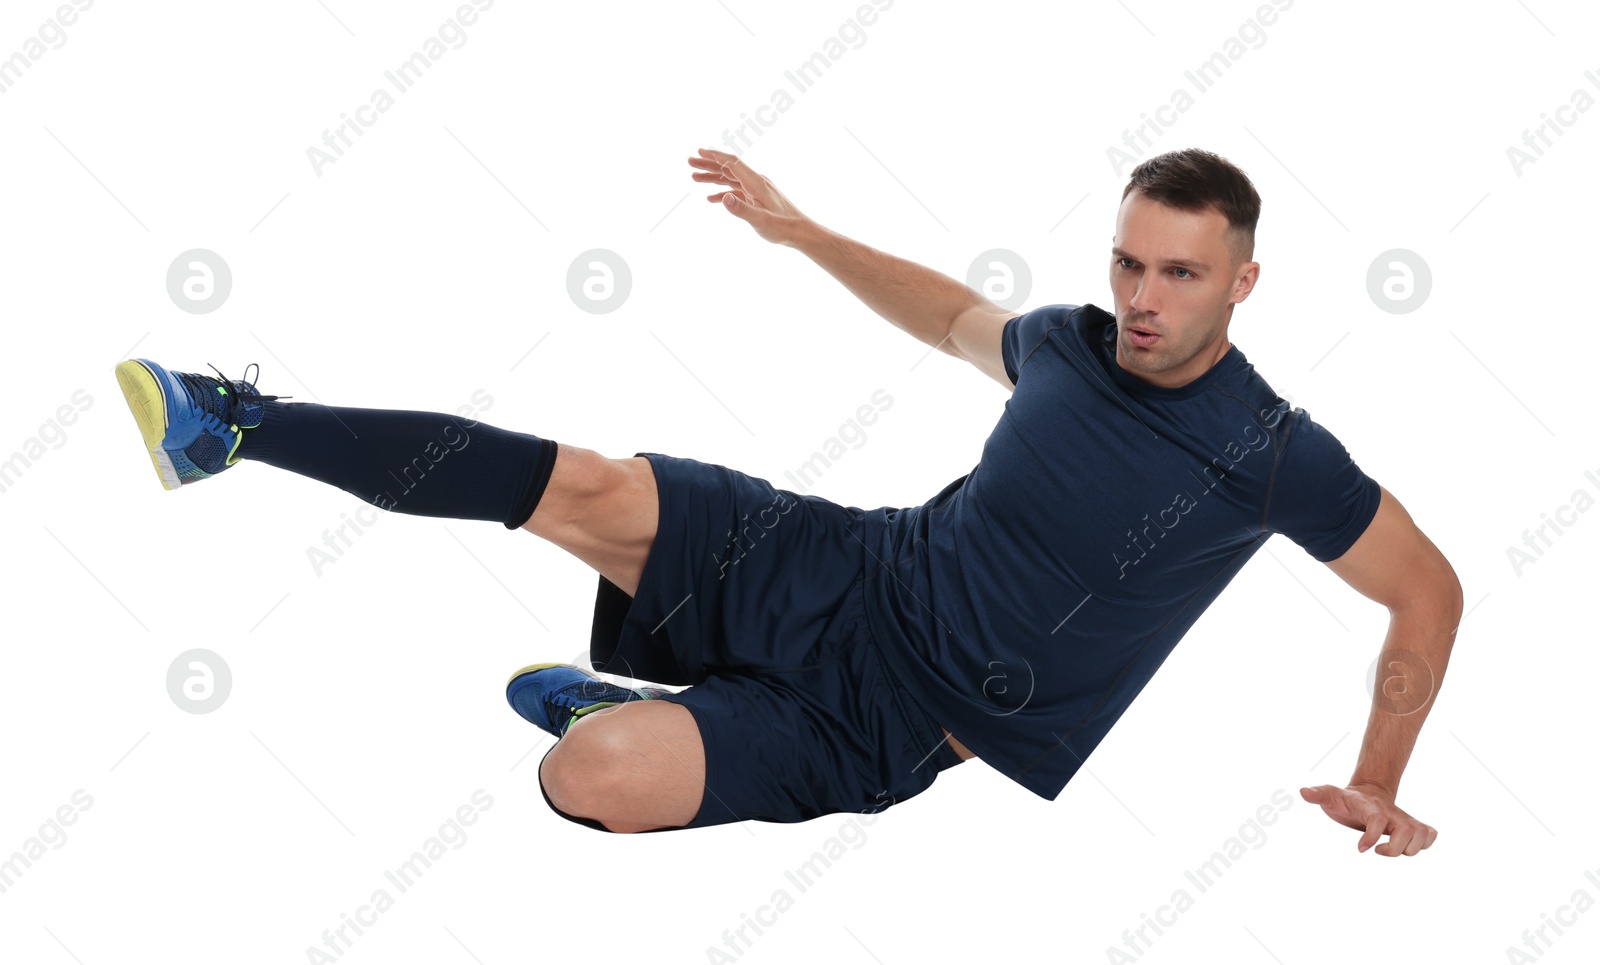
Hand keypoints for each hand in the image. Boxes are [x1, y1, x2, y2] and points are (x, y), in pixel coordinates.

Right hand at [687, 148, 811, 245]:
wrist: (800, 232)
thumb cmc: (783, 227)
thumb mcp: (760, 220)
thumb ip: (741, 209)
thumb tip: (723, 198)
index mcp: (756, 182)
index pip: (732, 163)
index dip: (715, 156)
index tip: (699, 152)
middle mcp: (756, 182)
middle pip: (728, 168)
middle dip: (708, 165)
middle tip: (690, 162)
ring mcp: (756, 190)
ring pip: (731, 179)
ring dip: (713, 177)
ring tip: (695, 178)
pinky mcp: (757, 199)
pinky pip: (737, 191)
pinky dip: (723, 192)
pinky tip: (711, 198)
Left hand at [1300, 783, 1437, 856]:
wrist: (1369, 791)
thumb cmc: (1348, 799)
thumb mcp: (1331, 795)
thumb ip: (1318, 794)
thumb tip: (1303, 792)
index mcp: (1371, 806)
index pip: (1378, 820)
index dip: (1371, 837)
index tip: (1360, 849)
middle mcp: (1392, 813)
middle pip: (1408, 831)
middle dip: (1395, 849)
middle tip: (1377, 851)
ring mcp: (1405, 819)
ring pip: (1423, 835)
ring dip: (1411, 849)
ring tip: (1390, 850)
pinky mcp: (1414, 826)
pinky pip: (1431, 835)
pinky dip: (1426, 844)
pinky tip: (1407, 847)